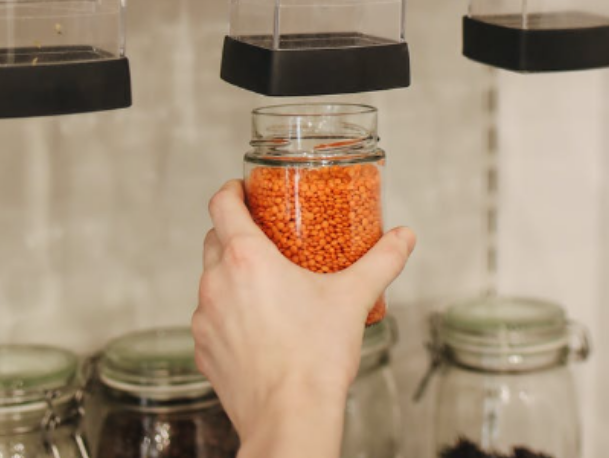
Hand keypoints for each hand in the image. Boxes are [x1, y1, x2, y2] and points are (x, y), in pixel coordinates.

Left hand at [191, 180, 415, 455]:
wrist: (290, 419)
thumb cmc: (316, 358)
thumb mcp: (354, 298)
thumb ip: (382, 261)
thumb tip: (405, 237)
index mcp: (247, 259)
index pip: (222, 205)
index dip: (231, 190)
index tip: (244, 188)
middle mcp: (217, 283)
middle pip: (214, 238)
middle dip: (235, 231)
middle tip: (265, 234)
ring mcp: (204, 319)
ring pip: (210, 279)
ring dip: (230, 274)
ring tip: (265, 283)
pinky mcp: (203, 351)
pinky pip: (209, 318)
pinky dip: (227, 312)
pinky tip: (256, 324)